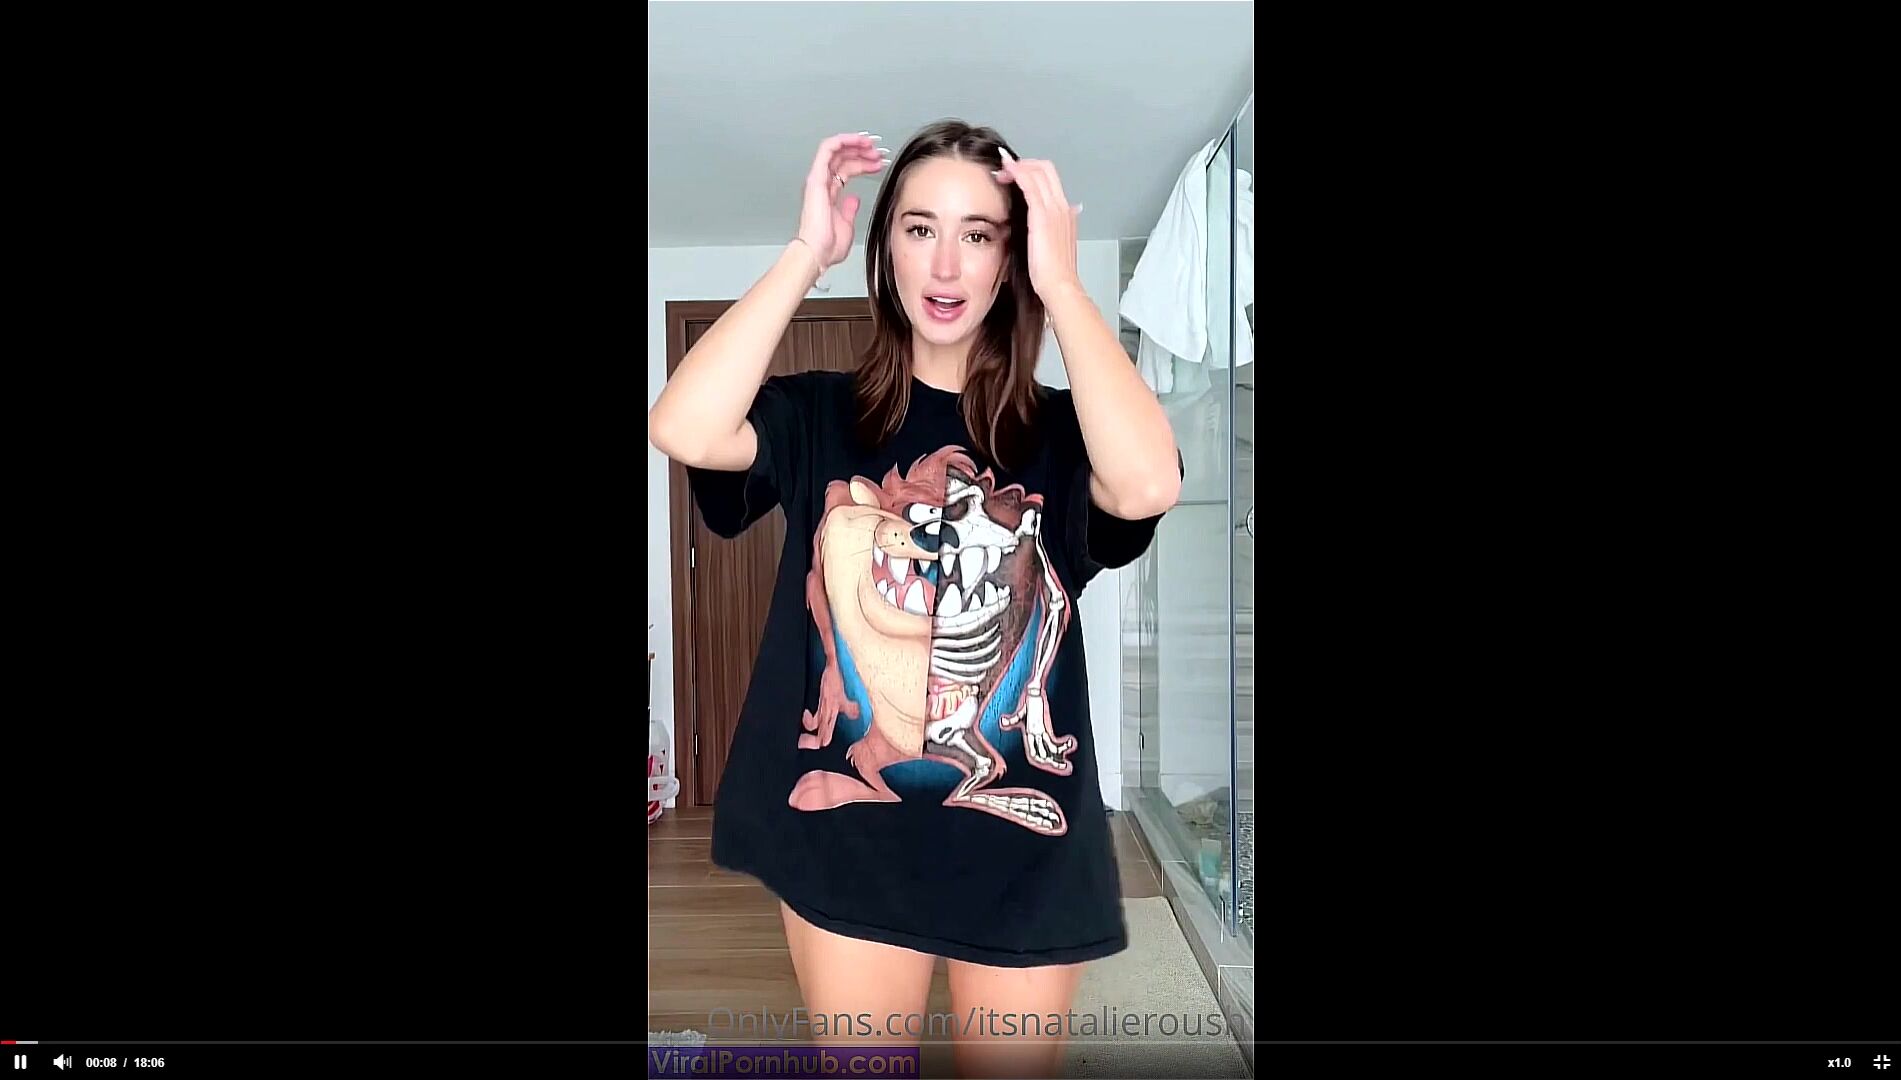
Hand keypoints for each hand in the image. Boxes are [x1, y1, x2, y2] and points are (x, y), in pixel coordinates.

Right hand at [796, 132, 887, 269]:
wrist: (818, 252)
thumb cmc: (827, 245)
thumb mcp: (847, 225)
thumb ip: (850, 210)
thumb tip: (854, 200)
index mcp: (829, 194)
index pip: (847, 170)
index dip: (864, 164)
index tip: (879, 163)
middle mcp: (823, 184)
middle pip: (843, 159)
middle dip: (863, 152)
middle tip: (878, 153)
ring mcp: (819, 179)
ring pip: (836, 150)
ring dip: (855, 144)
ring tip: (871, 145)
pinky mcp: (816, 177)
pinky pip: (827, 150)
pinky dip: (843, 141)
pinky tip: (857, 140)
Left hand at [993, 148, 1082, 302]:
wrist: (1060, 285)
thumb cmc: (1054, 273)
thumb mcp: (1057, 246)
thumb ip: (1057, 229)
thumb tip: (1063, 217)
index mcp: (1065, 213)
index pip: (1050, 180)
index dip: (1031, 172)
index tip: (1013, 177)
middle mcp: (1062, 206)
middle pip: (1045, 169)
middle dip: (1023, 165)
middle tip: (1004, 172)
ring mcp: (1054, 209)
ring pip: (1038, 172)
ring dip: (1017, 167)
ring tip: (1001, 172)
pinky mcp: (1042, 215)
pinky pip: (1030, 184)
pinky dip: (1017, 173)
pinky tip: (1005, 174)